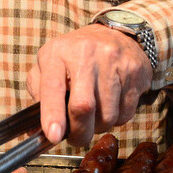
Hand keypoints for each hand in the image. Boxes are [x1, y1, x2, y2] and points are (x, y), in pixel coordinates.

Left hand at [25, 25, 152, 147]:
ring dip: (99, 126)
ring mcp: (113, 62)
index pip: (53, 87)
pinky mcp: (135, 72)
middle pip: (83, 106)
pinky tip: (111, 106)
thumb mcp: (49, 64)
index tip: (53, 136)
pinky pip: (126, 113)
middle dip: (79, 132)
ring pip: (107, 115)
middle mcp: (86, 54)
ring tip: (94, 116)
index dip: (53, 115)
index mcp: (57, 52)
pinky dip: (117, 120)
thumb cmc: (75, 57)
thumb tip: (37, 129)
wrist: (115, 34)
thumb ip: (39, 93)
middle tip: (76, 138)